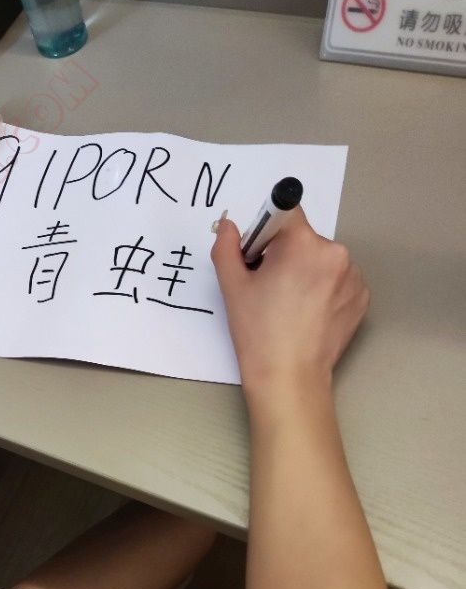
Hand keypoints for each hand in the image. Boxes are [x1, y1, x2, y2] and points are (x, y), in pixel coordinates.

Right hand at [211, 208, 368, 394]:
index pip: (286, 212)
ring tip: (290, 306)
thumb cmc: (258, 332)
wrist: (289, 376)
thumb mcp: (232, 286)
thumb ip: (227, 247)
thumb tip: (230, 225)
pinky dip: (324, 291)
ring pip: (322, 261)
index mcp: (303, 243)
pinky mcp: (362, 297)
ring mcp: (353, 276)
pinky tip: (308, 314)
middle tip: (270, 289)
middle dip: (286, 256)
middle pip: (304, 239)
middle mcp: (335, 253)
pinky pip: (338, 281)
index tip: (260, 257)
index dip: (267, 233)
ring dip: (307, 273)